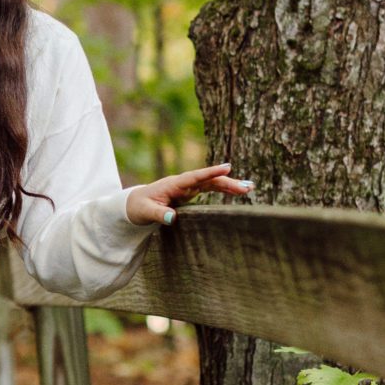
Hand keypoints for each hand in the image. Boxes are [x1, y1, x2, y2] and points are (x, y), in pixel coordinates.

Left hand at [126, 164, 253, 227]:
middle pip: (208, 179)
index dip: (211, 172)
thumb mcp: (145, 212)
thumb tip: (172, 218)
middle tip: (247, 187)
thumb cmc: (139, 207)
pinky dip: (224, 188)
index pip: (195, 176)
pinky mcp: (191, 192)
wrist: (135, 203)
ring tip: (250, 187)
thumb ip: (158, 214)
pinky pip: (210, 187)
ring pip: (212, 182)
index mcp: (173, 184)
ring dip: (230, 184)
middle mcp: (183, 182)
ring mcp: (188, 186)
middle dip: (227, 181)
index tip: (227, 166)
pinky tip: (239, 190)